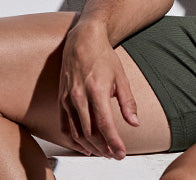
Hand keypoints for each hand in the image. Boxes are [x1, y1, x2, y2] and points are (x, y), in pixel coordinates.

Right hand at [58, 22, 140, 158]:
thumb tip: (134, 123)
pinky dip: (73, 140)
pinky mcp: (61, 99)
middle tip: (114, 156)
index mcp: (97, 91)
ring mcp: (68, 98)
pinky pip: (65, 125)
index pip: (105, 125)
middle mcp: (79, 96)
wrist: (83, 41)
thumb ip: (128, 102)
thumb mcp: (121, 77)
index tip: (121, 153)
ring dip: (90, 147)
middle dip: (103, 148)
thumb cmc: (103, 56)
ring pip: (77, 132)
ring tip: (102, 153)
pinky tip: (84, 146)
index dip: (114, 143)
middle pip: (90, 132)